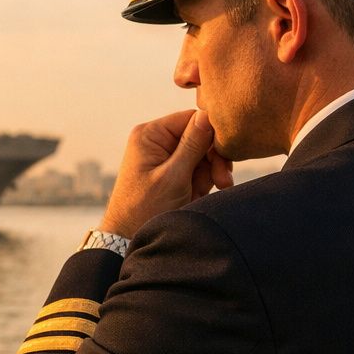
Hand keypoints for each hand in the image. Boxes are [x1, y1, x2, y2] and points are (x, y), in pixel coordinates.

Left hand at [98, 110, 233, 237]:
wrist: (128, 239)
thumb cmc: (144, 209)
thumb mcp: (173, 176)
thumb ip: (192, 145)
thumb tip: (209, 113)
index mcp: (151, 134)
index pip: (192, 118)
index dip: (212, 134)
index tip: (224, 155)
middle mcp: (158, 142)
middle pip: (201, 136)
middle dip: (214, 159)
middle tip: (222, 181)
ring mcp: (168, 158)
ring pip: (204, 155)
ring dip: (213, 172)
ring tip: (216, 189)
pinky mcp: (176, 174)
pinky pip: (200, 170)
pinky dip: (207, 181)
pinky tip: (202, 195)